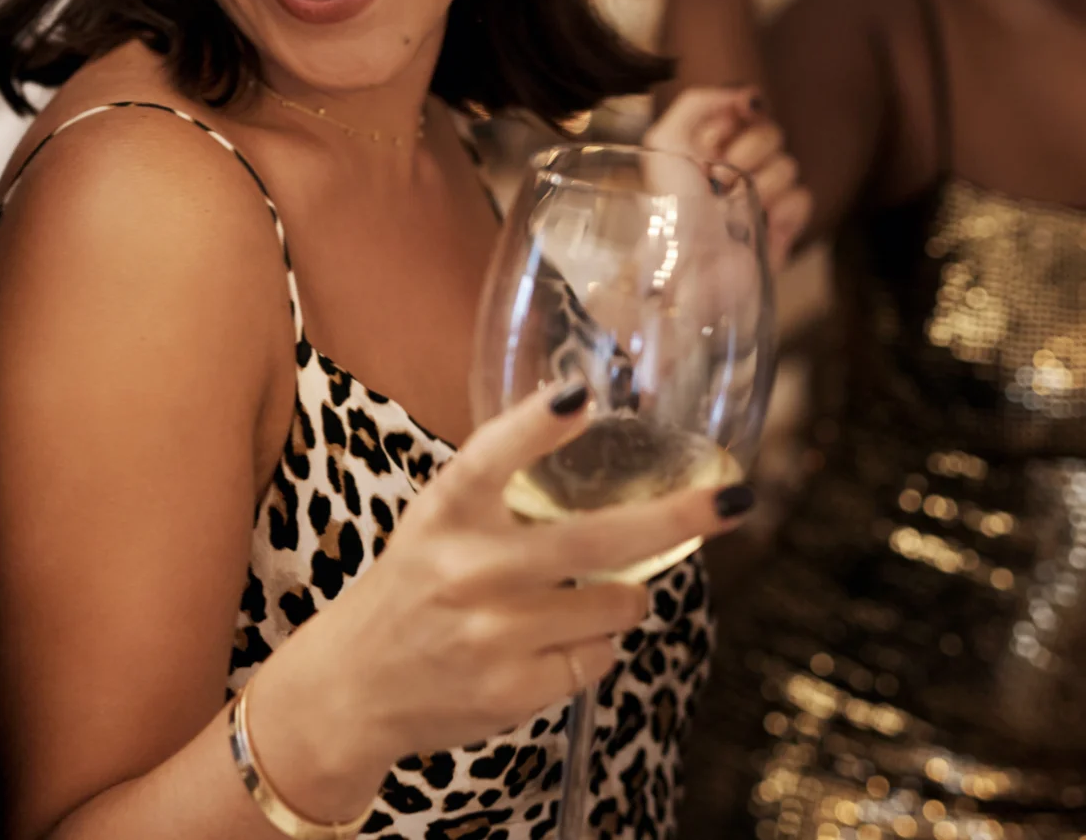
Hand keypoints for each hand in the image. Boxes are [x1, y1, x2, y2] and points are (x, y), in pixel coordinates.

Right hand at [246, 382, 751, 814]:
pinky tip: (557, 643)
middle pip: (589, 541)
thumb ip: (501, 493)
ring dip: (625, 597)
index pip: (487, 459)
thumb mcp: (435, 525)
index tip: (578, 395)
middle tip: (731, 503)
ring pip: (615, 605)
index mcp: (442, 515)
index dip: (534, 426)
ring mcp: (491, 634)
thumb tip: (597, 441)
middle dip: (675, 520)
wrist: (353, 687)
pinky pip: (599, 656)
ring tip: (594, 596)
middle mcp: (465, 570)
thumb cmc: (413, 589)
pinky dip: (597, 645)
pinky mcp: (511, 689)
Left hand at [645, 84, 811, 267]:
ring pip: (788, 164)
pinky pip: (803, 196)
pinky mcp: (783, 224)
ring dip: (760, 185)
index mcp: (708, 146)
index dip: (737, 117)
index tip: (722, 132)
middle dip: (746, 153)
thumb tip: (746, 94)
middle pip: (771, 132)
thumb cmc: (673, 205)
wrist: (694, 265)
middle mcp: (736, 167)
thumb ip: (698, 102)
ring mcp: (762, 196)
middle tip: (718, 181)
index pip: (745, 110)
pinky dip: (783, 210)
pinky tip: (761, 222)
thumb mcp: (666, 141)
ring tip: (733, 210)